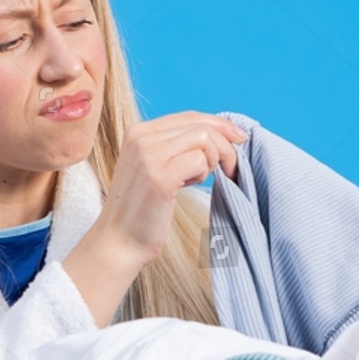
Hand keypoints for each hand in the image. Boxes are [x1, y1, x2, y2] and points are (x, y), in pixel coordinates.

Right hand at [92, 111, 246, 265]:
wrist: (119, 242)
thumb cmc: (142, 211)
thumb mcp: (154, 168)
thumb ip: (176, 148)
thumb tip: (220, 135)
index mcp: (138, 132)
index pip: (189, 116)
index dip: (219, 125)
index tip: (238, 138)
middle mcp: (141, 138)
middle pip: (200, 126)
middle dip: (225, 145)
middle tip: (231, 168)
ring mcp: (149, 156)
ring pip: (204, 139)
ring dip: (214, 160)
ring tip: (200, 180)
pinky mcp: (160, 177)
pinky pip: (199, 160)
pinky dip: (204, 173)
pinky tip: (190, 186)